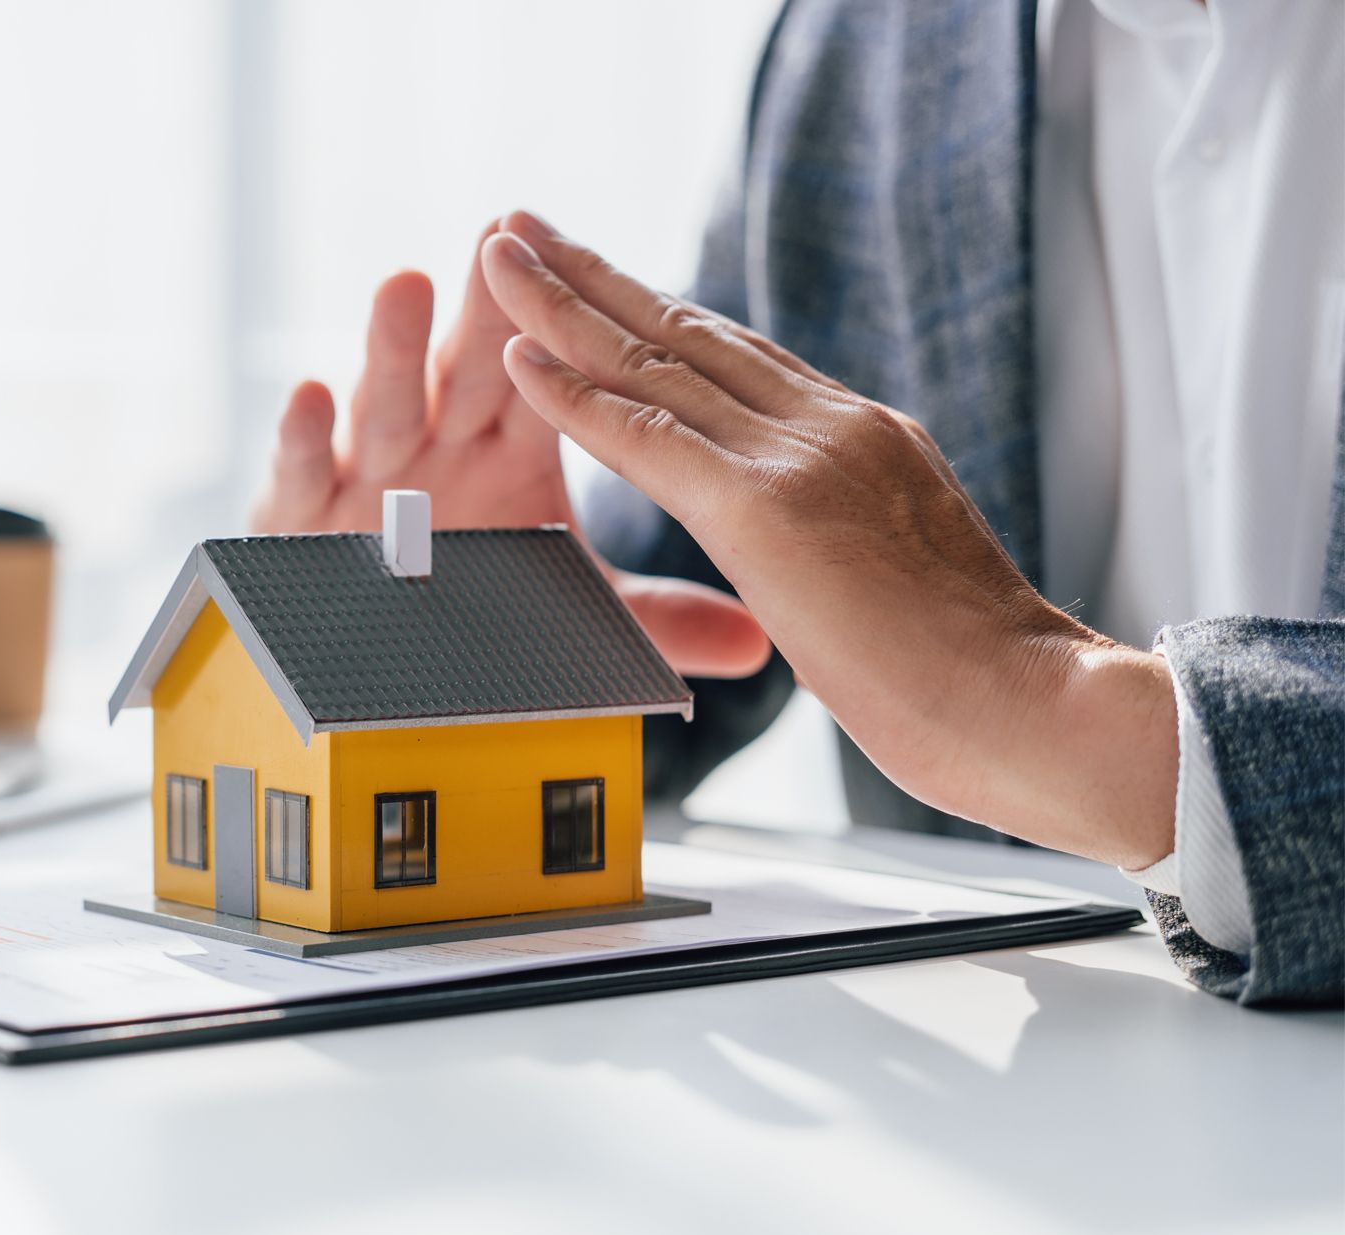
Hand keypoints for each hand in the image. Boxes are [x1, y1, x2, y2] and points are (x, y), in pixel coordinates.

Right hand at [251, 222, 770, 678]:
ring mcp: (367, 470)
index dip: (570, 324)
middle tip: (503, 235)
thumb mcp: (563, 604)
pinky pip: (298, 470)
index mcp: (511, 441)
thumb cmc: (464, 595)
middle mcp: (438, 438)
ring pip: (384, 400)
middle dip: (484, 300)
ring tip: (406, 285)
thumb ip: (652, 616)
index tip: (595, 263)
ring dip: (393, 346)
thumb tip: (759, 639)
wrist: (364, 648)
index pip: (553, 373)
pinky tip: (309, 394)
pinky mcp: (300, 513)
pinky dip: (301, 436)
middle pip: (470, 362)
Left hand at [482, 211, 1177, 866]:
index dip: (661, 315)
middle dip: (596, 278)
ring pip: (657, 365)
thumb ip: (855, 539)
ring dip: (562, 308)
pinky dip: (576, 398)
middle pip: (688, 333)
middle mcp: (831, 427)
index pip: (740, 361)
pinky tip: (519, 357)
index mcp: (865, 439)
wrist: (1036, 708)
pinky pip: (648, 440)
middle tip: (523, 226)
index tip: (605, 280)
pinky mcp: (767, 512)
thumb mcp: (907, 576)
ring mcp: (800, 460)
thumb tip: (831, 557)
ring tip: (498, 252)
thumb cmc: (980, 677)